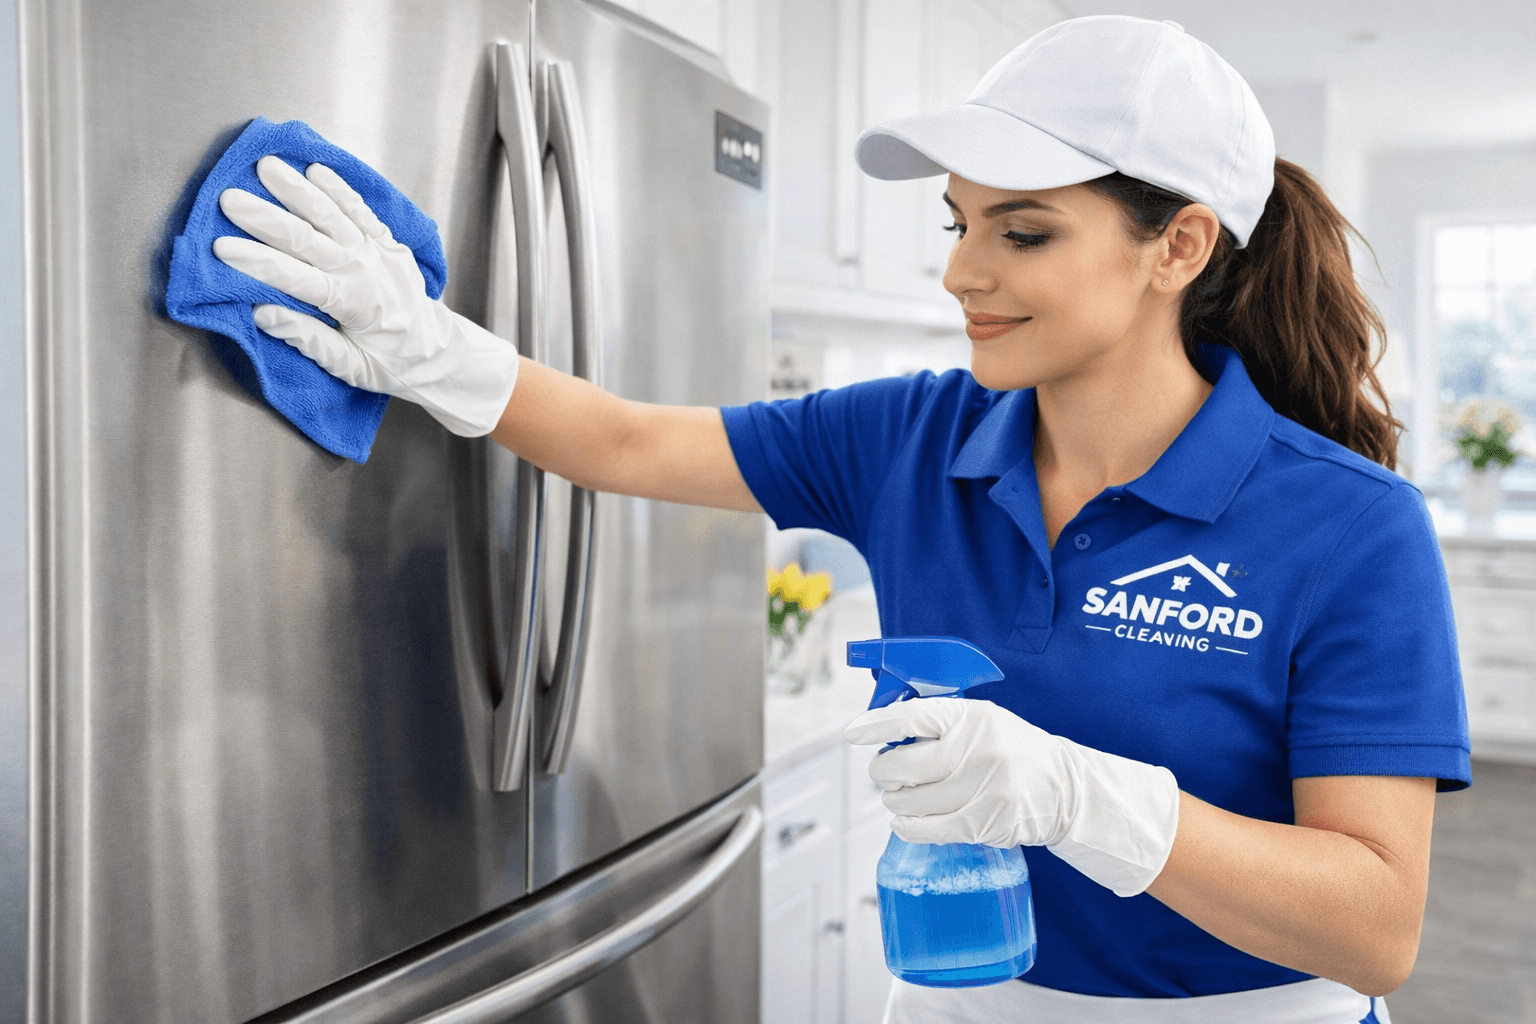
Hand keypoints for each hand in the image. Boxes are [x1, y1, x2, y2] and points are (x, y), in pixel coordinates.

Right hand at [213, 156, 518, 436]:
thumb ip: (309, 340)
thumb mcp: (350, 368)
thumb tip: (264, 314)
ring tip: (267, 166)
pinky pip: (360, 209)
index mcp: (353, 305)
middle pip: (309, 239)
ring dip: (298, 189)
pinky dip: (339, 188)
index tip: (222, 246)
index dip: (258, 262)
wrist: (438, 350)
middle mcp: (366, 271)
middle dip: (266, 217)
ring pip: (333, 214)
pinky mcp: (386, 241)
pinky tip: (315, 169)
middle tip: (229, 198)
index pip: (297, 279)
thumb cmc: (390, 364)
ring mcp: (378, 251)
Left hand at [844, 698, 1180, 896]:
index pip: (912, 717)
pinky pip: (929, 829)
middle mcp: (977, 751)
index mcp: (973, 717)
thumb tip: (883, 730)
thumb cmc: (1013, 749)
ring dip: (895, 800)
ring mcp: (983, 790)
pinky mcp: (985, 823)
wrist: (1065, 788)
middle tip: (884, 772)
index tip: (853, 733)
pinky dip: (908, 827)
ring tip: (899, 795)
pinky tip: (904, 821)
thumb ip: (939, 722)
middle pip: (903, 766)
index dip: (876, 725)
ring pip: (911, 800)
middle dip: (883, 771)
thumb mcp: (983, 720)